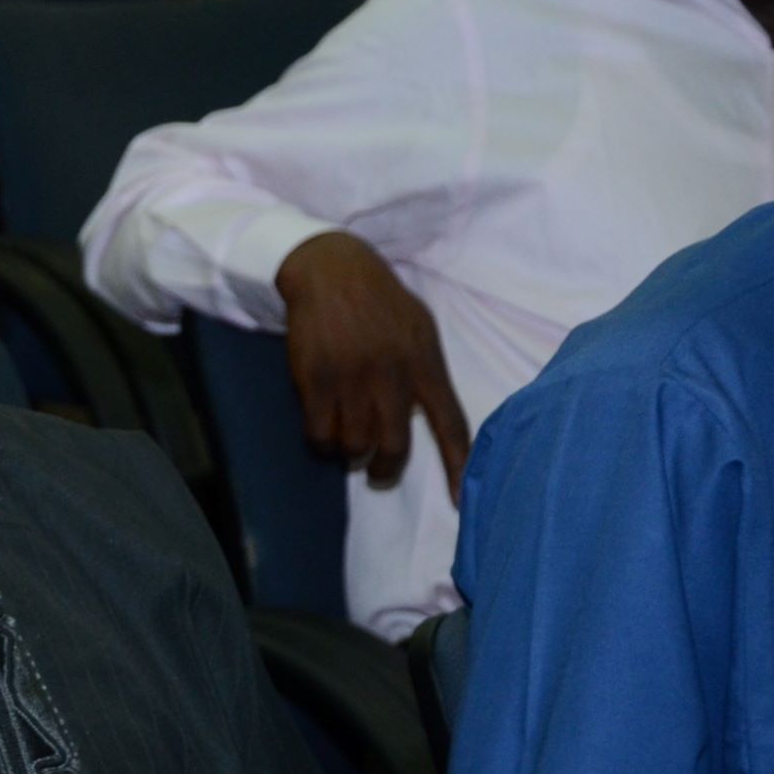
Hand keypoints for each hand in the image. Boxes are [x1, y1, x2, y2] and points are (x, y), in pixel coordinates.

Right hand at [274, 229, 470, 493]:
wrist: (331, 272)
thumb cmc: (379, 301)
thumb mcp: (419, 328)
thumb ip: (425, 371)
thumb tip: (427, 415)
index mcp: (426, 362)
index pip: (451, 423)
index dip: (457, 466)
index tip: (459, 500)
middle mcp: (392, 375)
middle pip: (394, 445)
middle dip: (383, 468)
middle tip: (375, 470)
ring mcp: (351, 378)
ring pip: (352, 444)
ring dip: (347, 452)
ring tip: (343, 440)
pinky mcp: (314, 380)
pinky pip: (318, 433)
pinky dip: (320, 442)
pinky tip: (321, 431)